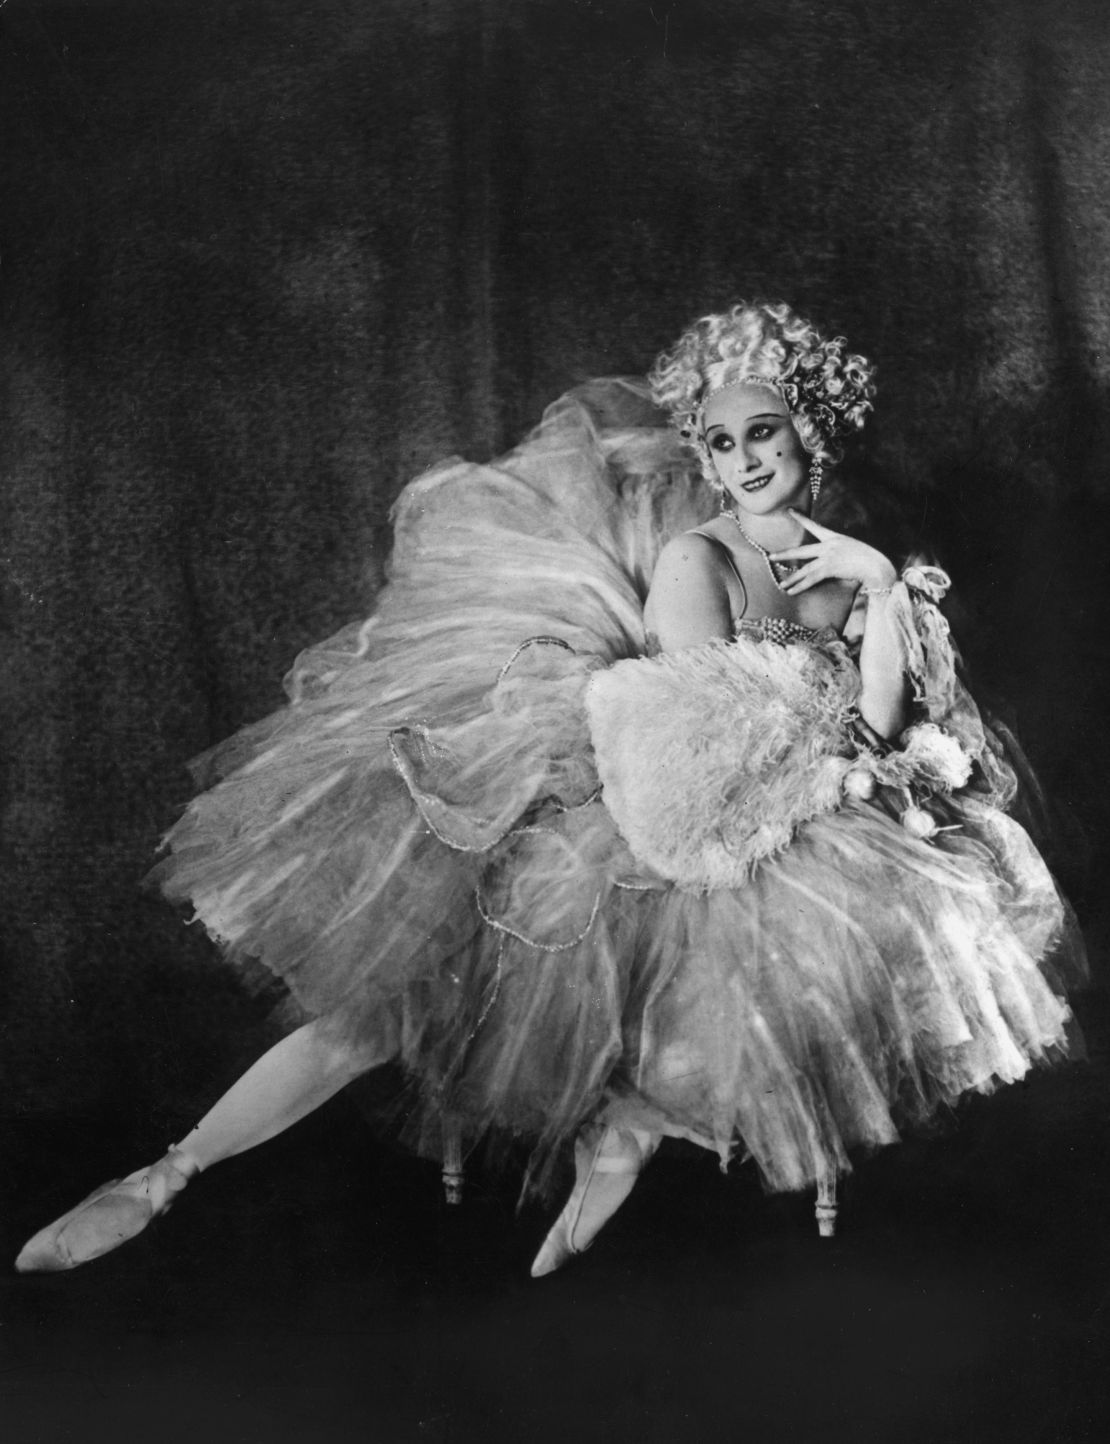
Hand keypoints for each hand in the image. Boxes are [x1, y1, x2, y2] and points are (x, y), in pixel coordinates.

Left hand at [771, 510, 896, 594]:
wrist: (877, 565)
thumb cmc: (870, 559)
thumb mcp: (853, 550)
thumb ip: (841, 553)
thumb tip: (834, 561)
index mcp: (834, 537)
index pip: (814, 526)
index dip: (801, 518)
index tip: (789, 511)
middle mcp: (829, 545)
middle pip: (802, 550)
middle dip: (785, 554)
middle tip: (771, 557)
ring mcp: (828, 557)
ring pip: (805, 569)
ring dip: (792, 578)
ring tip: (781, 585)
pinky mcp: (830, 568)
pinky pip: (811, 579)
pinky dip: (800, 586)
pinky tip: (791, 591)